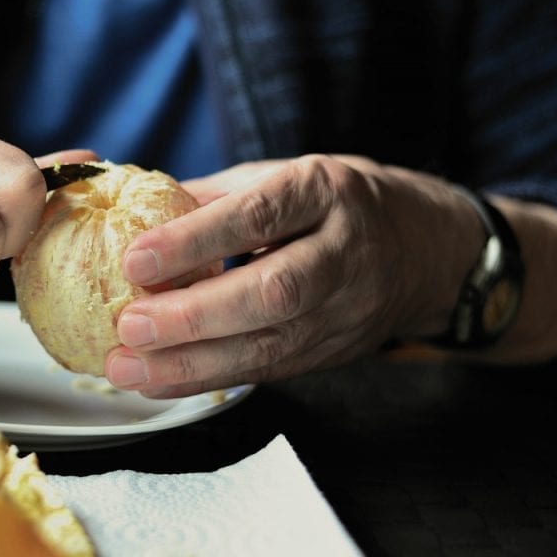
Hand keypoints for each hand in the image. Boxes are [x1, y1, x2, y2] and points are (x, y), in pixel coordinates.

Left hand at [104, 154, 481, 396]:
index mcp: (324, 191)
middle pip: (272, 291)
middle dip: (194, 316)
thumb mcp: (287, 175)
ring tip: (129, 367)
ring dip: (192, 364)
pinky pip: (270, 371)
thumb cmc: (339, 203)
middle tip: (129, 325)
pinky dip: (210, 380)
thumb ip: (217, 196)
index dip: (195, 241)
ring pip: (272, 344)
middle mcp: (343, 251)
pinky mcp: (337, 351)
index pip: (258, 216)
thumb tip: (137, 210)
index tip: (135, 260)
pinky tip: (160, 382)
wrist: (427, 249)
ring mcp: (347, 309)